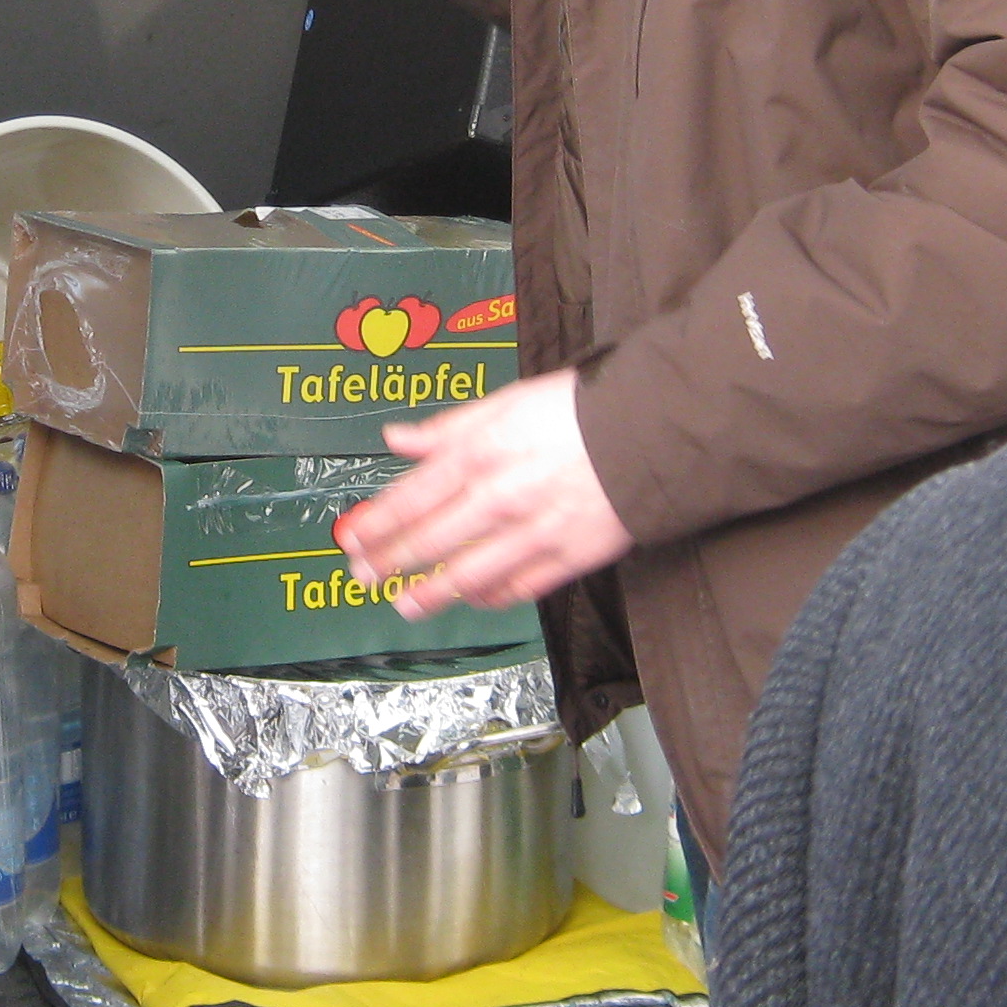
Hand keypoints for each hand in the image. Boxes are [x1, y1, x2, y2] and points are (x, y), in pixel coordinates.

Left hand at [334, 370, 633, 614]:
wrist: (653, 431)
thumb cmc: (581, 411)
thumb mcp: (507, 402)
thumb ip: (449, 427)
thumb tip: (399, 438)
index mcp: (481, 453)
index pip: (412, 496)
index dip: (377, 523)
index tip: (352, 537)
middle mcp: (500, 497)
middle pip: (430, 540)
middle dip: (390, 562)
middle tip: (364, 575)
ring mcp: (532, 533)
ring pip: (468, 575)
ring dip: (430, 593)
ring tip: (405, 603)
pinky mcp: (567, 558)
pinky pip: (517, 589)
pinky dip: (488, 597)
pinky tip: (470, 599)